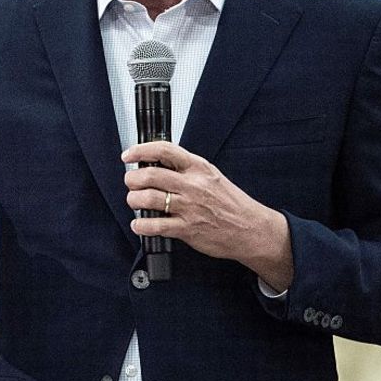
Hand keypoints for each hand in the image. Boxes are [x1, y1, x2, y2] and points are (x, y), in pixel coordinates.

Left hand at [122, 141, 293, 290]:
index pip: (164, 150)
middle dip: (132, 179)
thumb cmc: (231, 203)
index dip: (140, 150)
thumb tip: (155, 163)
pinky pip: (155, 225)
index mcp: (198, 168)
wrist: (252, 229)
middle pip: (150, 175)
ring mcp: (190, 207)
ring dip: (133, 200)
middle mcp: (193, 185)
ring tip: (134, 201)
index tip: (128, 155)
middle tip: (131, 183)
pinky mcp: (188, 228)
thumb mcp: (211, 176)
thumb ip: (186, 169)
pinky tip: (139, 224)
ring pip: (148, 198)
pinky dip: (141, 225)